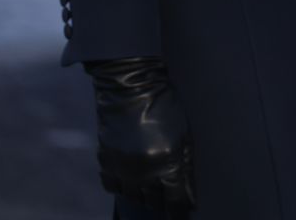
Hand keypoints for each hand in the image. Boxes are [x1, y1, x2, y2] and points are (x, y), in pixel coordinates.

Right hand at [85, 57, 194, 213]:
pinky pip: (113, 187)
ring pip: (134, 197)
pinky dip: (122, 186)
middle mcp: (144, 172)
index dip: (180, 209)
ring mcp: (123, 169)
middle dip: (163, 201)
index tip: (184, 213)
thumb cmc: (165, 105)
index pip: (175, 200)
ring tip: (151, 185)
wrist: (131, 88)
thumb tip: (189, 192)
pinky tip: (129, 178)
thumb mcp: (184, 132)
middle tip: (168, 196)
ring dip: (144, 194)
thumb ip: (186, 163)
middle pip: (154, 201)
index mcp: (168, 163)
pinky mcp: (106, 163)